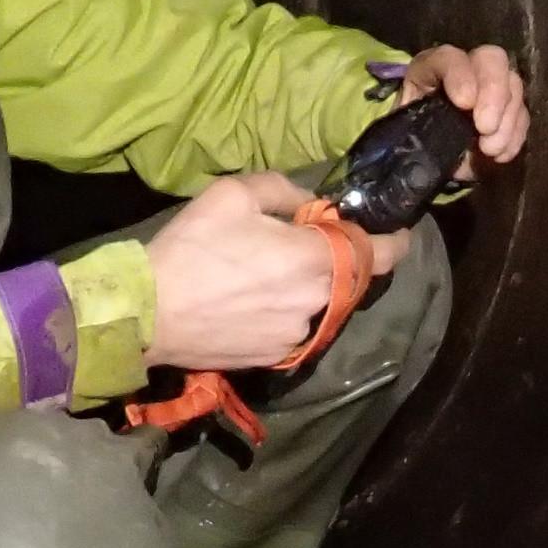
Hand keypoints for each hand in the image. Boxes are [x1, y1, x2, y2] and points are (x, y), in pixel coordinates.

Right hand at [147, 172, 405, 371]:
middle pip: (344, 278)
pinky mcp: (275, 356)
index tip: (398, 233)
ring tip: (259, 276)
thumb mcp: (234, 194)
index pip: (378, 254)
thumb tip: (312, 204)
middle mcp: (316, 301)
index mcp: (315, 260)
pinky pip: (292, 327)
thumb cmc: (193, 248)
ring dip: (302, 288)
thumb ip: (285, 191)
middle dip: (331, 260)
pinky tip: (246, 302)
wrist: (149, 314)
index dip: (394, 242)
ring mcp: (297, 334)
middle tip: (296, 244)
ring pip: (316, 304)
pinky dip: (281, 312)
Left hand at [396, 43, 527, 168]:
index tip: (464, 103)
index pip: (449, 57)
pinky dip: (515, 136)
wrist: (425, 158)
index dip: (460, 75)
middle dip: (494, 92)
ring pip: (513, 85)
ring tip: (490, 150)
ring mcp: (492, 86)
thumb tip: (438, 140)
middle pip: (491, 59)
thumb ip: (418, 128)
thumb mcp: (406, 131)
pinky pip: (522, 115)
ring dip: (507, 120)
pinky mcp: (509, 109)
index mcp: (432, 67)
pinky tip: (501, 155)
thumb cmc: (410, 138)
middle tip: (486, 127)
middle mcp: (466, 69)